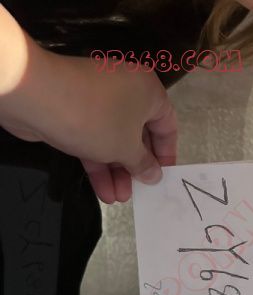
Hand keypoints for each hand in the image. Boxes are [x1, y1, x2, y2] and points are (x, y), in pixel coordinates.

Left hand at [0, 28, 176, 203]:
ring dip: (116, 170)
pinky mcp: (74, 108)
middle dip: (135, 167)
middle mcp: (127, 90)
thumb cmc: (96, 118)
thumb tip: (155, 174)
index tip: (163, 177)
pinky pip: (93, 136)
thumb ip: (144, 164)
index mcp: (148, 91)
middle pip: (138, 135)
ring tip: (117, 197)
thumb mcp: (127, 148)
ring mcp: (98, 99)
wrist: (35, 96)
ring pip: (114, 139)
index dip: (166, 155)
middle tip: (137, 191)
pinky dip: (98, 161)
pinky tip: (100, 189)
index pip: (167, 126)